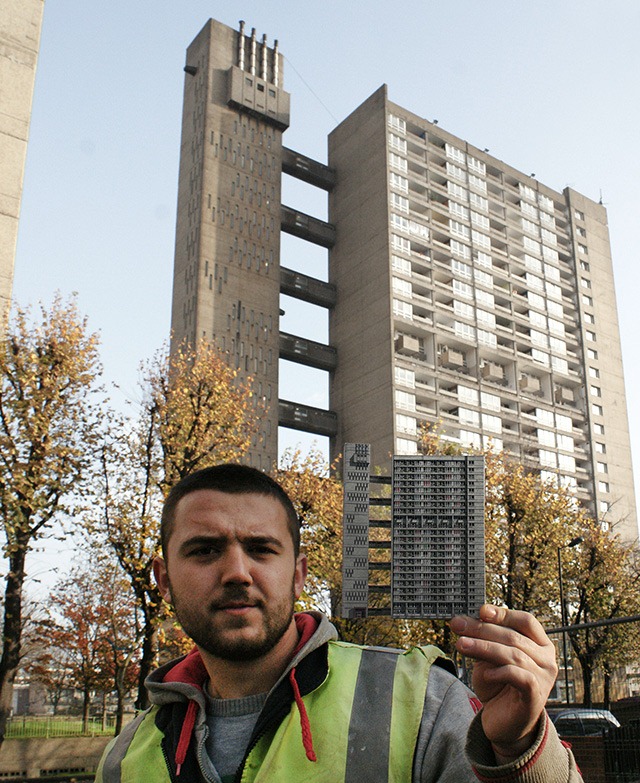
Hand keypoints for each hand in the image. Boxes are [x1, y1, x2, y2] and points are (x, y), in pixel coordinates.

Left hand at [449, 604, 557, 762]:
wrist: (502, 722)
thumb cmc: (498, 685)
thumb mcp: (488, 658)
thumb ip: (484, 641)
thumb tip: (463, 621)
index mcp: (540, 644)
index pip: (526, 621)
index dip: (503, 614)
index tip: (481, 610)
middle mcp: (547, 659)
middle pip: (514, 636)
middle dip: (482, 629)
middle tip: (458, 625)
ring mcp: (544, 678)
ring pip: (513, 654)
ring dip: (484, 647)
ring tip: (461, 644)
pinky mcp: (536, 696)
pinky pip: (519, 677)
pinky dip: (500, 672)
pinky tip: (485, 674)